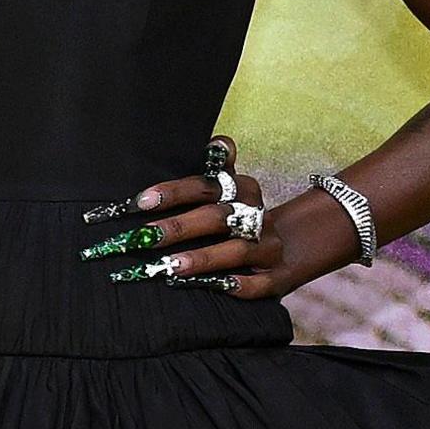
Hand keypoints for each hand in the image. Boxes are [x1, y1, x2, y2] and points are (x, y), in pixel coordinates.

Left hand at [76, 140, 354, 300]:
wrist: (288, 247)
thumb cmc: (239, 216)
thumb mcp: (229, 189)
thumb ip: (216, 166)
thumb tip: (218, 141)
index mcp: (241, 190)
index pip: (205, 186)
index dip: (174, 192)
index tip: (141, 202)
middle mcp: (257, 216)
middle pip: (216, 218)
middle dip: (179, 228)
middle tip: (145, 238)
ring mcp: (268, 248)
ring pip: (237, 251)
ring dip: (203, 258)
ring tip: (171, 267)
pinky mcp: (278, 278)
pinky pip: (259, 283)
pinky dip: (239, 286)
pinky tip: (216, 287)